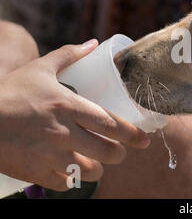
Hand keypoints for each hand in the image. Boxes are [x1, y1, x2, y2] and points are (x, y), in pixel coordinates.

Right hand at [0, 40, 149, 190]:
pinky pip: (65, 183)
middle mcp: (63, 133)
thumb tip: (92, 43)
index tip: (143, 139)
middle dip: (119, 154)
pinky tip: (72, 171)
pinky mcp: (36, 172)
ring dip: (98, 168)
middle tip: (121, 152)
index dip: (131, 134)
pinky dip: (72, 179)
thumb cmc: (10, 92)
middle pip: (107, 151)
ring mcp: (50, 155)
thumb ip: (69, 55)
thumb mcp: (40, 69)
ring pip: (89, 171)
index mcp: (68, 106)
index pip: (110, 124)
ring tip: (97, 162)